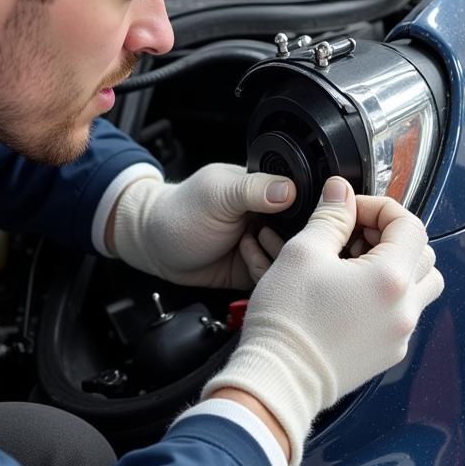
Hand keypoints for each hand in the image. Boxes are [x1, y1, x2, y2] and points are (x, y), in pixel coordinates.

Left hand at [109, 163, 296, 288]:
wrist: (155, 246)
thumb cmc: (180, 212)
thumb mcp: (216, 195)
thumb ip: (253, 190)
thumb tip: (290, 189)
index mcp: (267, 189)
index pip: (307, 200)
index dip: (309, 214)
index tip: (296, 222)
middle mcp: (271, 217)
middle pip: (306, 233)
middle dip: (294, 242)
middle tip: (266, 238)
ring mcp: (265, 244)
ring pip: (294, 258)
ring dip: (275, 258)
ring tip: (248, 248)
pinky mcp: (257, 269)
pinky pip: (276, 277)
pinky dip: (266, 275)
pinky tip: (246, 264)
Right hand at [202, 176, 442, 465]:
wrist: (278, 379)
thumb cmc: (288, 321)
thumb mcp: (303, 253)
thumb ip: (330, 217)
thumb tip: (341, 192)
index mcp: (390, 279)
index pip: (409, 224)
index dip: (379, 207)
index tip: (350, 210)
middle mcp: (404, 308)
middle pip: (422, 253)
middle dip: (389, 235)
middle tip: (352, 234)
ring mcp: (399, 334)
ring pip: (420, 286)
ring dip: (396, 266)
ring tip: (356, 264)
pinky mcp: (387, 352)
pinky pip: (402, 313)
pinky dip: (386, 295)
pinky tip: (349, 294)